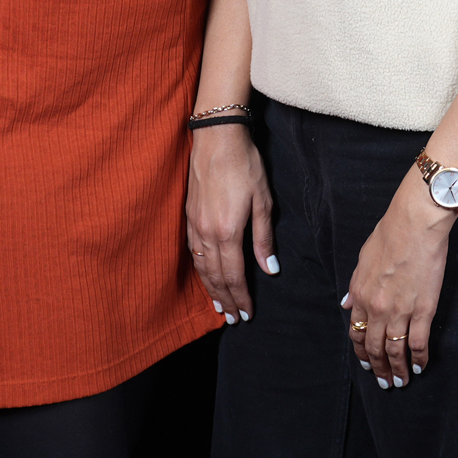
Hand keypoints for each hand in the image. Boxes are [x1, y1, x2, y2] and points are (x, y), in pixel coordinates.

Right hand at [186, 122, 275, 322]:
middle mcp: (207, 233)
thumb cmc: (245, 165)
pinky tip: (205, 276)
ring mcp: (194, 225)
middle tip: (234, 319)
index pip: (235, 275)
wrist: (216, 137)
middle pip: (216, 277)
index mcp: (228, 232)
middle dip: (226, 300)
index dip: (241, 297)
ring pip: (201, 267)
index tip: (247, 314)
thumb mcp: (263, 200)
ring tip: (219, 306)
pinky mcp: (188, 216)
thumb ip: (264, 238)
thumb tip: (269, 269)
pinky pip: (193, 252)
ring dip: (210, 290)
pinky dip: (200, 270)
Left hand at [344, 175, 453, 387]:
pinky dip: (419, 358)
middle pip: (375, 348)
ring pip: (395, 351)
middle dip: (378, 369)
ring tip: (401, 382)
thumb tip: (348, 305)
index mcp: (361, 294)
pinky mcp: (423, 310)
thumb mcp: (363, 259)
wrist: (415, 224)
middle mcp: (377, 308)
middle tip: (384, 382)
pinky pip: (418, 342)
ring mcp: (400, 311)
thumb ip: (355, 285)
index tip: (366, 363)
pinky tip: (421, 366)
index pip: (357, 333)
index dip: (361, 352)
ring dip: (398, 370)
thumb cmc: (391, 234)